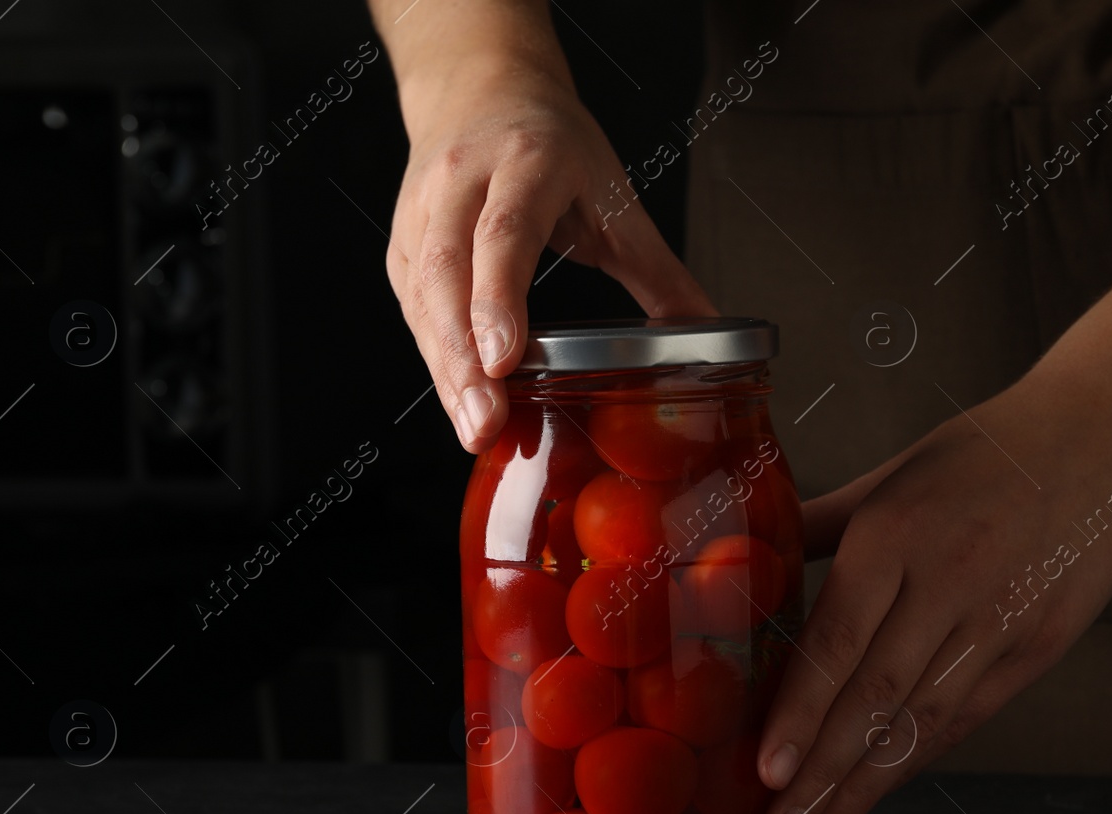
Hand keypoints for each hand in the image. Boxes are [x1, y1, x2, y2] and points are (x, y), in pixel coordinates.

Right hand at [385, 61, 714, 451]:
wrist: (480, 86)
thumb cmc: (550, 143)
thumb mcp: (612, 192)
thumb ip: (656, 267)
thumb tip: (708, 330)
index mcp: (526, 162)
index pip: (504, 234)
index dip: (500, 298)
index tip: (505, 359)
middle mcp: (463, 182)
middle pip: (449, 272)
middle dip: (463, 355)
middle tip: (486, 421)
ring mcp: (422, 212)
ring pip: (422, 296)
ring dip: (444, 369)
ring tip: (474, 428)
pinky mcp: (402, 243)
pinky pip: (412, 307)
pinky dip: (434, 358)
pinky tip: (458, 402)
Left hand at [758, 381, 1111, 813]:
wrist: (1102, 439)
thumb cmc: (982, 453)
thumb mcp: (889, 475)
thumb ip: (818, 526)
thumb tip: (745, 559)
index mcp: (896, 535)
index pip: (838, 643)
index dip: (801, 715)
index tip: (765, 772)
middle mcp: (948, 584)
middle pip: (877, 698)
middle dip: (824, 774)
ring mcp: (1001, 621)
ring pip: (925, 722)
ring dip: (869, 786)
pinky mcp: (1040, 645)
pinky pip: (970, 714)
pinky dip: (922, 757)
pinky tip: (882, 789)